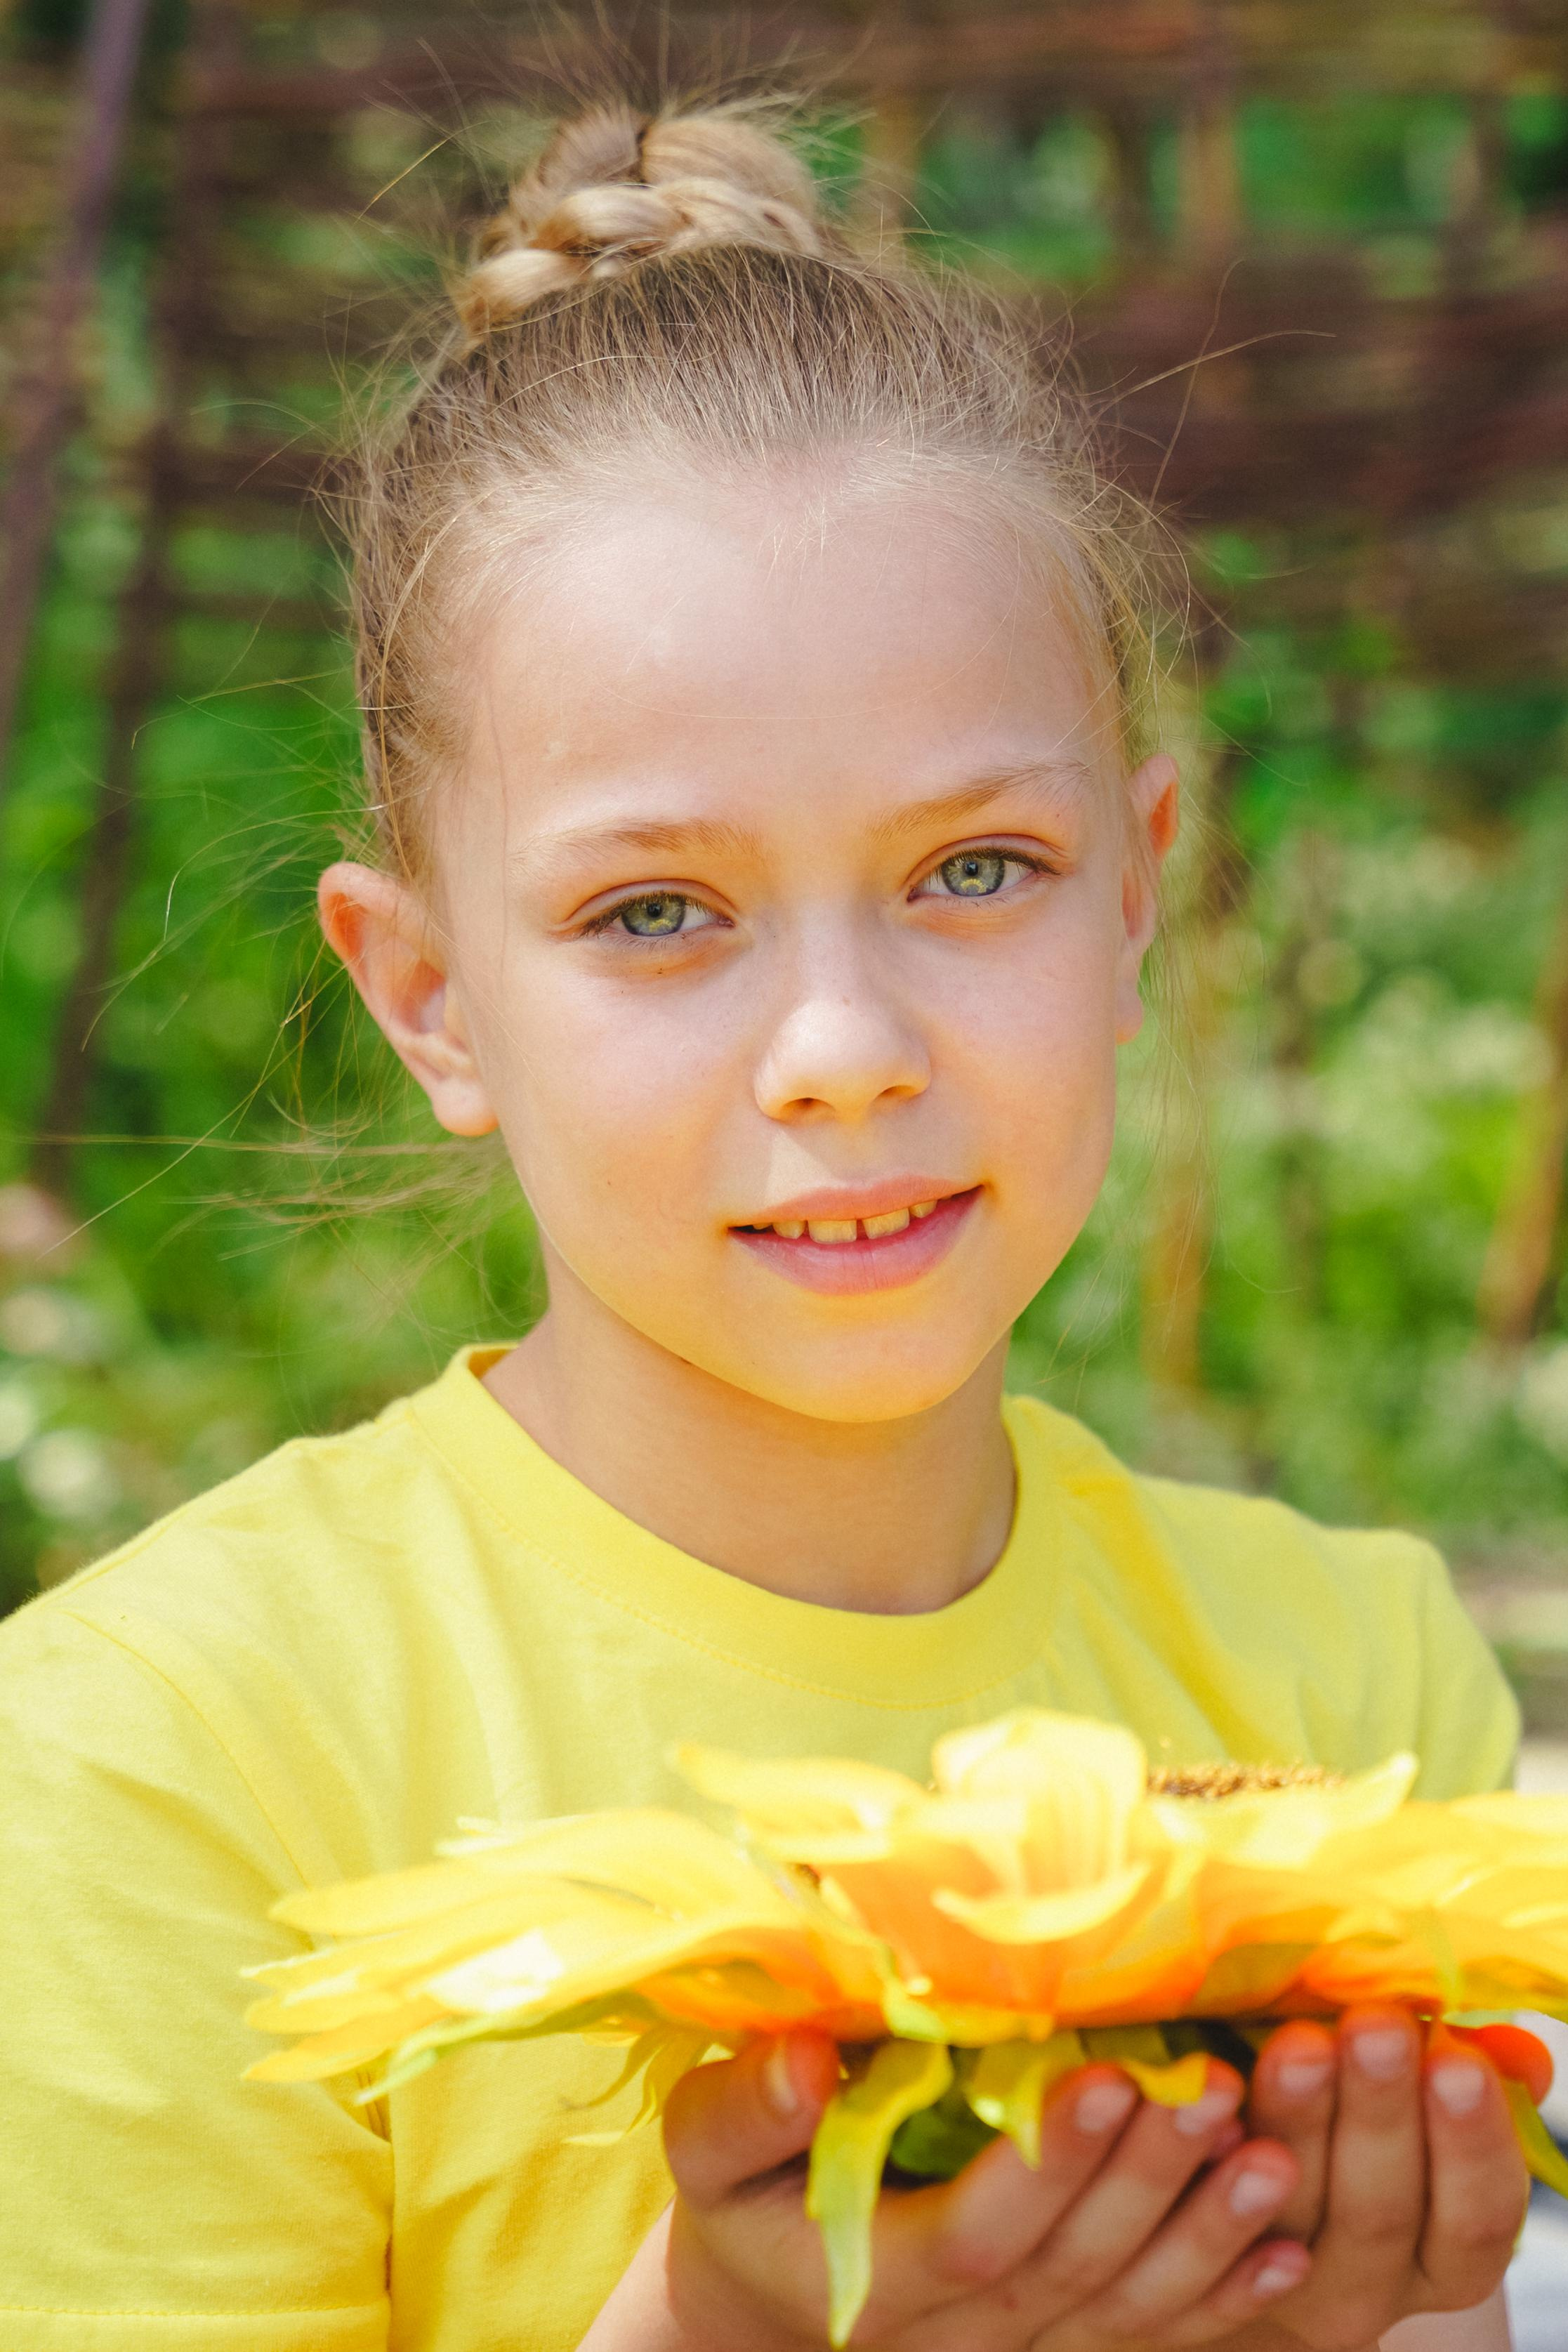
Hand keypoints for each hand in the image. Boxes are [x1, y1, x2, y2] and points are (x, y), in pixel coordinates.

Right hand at [584, 2033, 1314, 2349]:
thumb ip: (745, 2111)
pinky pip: (1153, 2334)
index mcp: (880, 2277)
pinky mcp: (1060, 2342)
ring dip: (1207, 2236)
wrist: (770, 2301)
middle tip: (1217, 2091)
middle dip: (1151, 2178)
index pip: (980, 2229)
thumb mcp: (710, 2152)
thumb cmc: (743, 2200)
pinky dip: (1227, 2297)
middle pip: (1074, 2264)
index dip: (1048, 2162)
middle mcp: (964, 2330)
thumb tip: (801, 2062)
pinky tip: (1291, 2251)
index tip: (1106, 2077)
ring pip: (1128, 2305)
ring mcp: (1021, 2345)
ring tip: (1273, 2157)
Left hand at [1240, 2007, 1528, 2349]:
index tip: (1457, 2058)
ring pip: (1294, 2206)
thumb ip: (1466, 2078)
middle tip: (1373, 2026)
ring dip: (1299, 2118)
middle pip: (1381, 2211)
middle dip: (1380, 2111)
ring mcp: (1287, 2279)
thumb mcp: (1422, 2105)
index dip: (1472, 2142)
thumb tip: (1516, 2053)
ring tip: (1298, 2040)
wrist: (1253, 2196)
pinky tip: (1212, 2086)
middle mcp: (1374, 2285)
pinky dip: (1211, 2149)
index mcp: (1446, 2255)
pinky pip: (1208, 2210)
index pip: (1477, 2215)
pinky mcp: (1210, 2256)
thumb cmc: (1360, 2118)